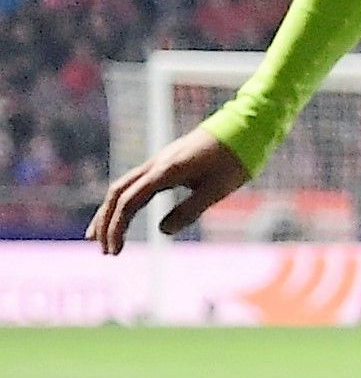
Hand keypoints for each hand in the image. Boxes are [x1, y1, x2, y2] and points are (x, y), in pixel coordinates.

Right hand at [90, 127, 250, 254]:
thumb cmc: (235, 159)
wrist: (246, 127)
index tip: (115, 250)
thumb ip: (190, 210)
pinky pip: (136, 183)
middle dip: (106, 222)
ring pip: (123, 186)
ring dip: (109, 212)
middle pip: (117, 193)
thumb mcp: (217, 189)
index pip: (129, 202)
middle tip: (105, 250)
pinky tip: (124, 213)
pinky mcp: (166, 163)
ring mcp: (159, 162)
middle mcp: (156, 164)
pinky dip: (124, 201)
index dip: (117, 227)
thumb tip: (162, 231)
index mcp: (166, 171)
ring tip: (98, 237)